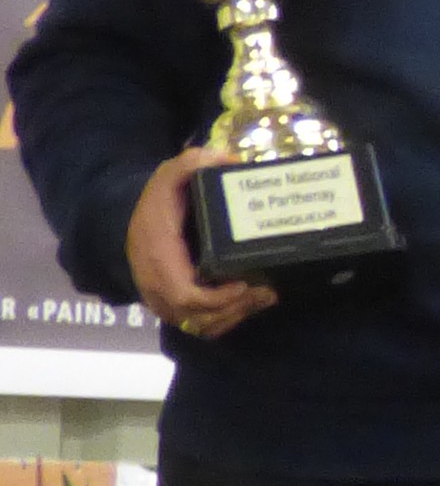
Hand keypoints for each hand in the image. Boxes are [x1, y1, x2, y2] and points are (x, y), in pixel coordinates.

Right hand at [127, 148, 278, 340]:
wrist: (126, 223)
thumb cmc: (155, 203)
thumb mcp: (168, 176)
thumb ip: (191, 162)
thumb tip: (227, 157)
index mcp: (158, 259)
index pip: (186, 296)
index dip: (218, 298)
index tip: (244, 284)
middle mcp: (157, 287)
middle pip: (199, 317)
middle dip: (236, 308)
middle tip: (267, 291)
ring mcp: (162, 301)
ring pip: (202, 326)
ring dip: (235, 316)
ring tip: (264, 297)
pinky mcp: (172, 308)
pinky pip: (200, 327)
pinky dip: (225, 321)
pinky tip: (247, 305)